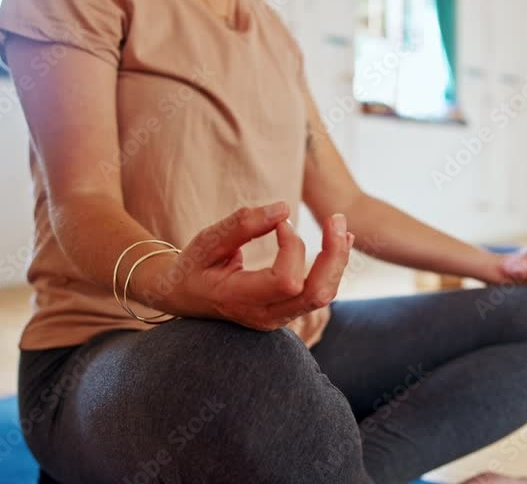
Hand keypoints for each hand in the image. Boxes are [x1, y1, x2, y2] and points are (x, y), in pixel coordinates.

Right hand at [150, 202, 352, 329]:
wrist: (185, 297)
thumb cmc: (193, 266)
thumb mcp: (207, 241)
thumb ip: (242, 225)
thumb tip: (283, 209)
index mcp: (239, 301)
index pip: (286, 281)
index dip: (292, 247)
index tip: (281, 224)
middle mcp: (263, 316)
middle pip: (316, 294)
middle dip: (333, 255)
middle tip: (336, 218)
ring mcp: (277, 318)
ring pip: (323, 295)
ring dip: (337, 259)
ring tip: (341, 226)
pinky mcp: (286, 311)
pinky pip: (318, 292)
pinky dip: (331, 266)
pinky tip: (339, 242)